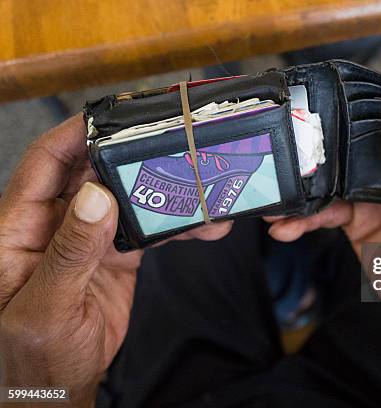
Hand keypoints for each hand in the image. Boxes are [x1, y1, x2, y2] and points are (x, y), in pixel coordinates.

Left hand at [0, 116, 231, 405]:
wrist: (56, 390)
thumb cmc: (28, 358)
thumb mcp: (45, 308)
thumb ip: (68, 252)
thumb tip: (95, 196)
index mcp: (17, 229)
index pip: (44, 165)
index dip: (73, 135)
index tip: (107, 116)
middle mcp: (53, 226)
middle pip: (92, 174)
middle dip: (129, 156)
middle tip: (167, 142)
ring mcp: (87, 240)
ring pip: (126, 198)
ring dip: (161, 190)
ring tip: (198, 185)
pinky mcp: (115, 257)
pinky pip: (146, 229)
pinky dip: (174, 223)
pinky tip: (199, 222)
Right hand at [267, 131, 380, 401]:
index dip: (356, 134)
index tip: (320, 136)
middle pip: (352, 163)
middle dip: (316, 168)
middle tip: (284, 173)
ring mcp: (374, 201)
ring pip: (332, 189)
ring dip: (302, 199)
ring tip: (276, 212)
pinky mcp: (357, 222)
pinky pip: (325, 214)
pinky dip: (303, 221)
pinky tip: (286, 229)